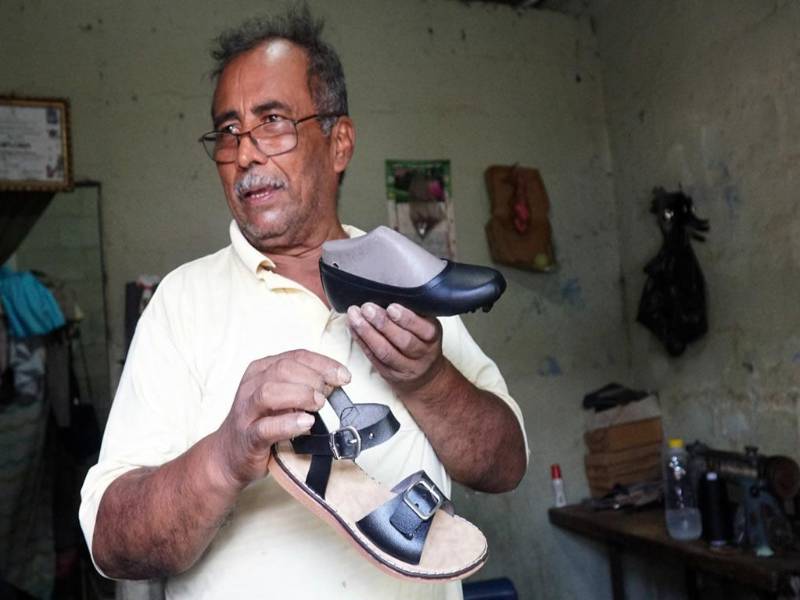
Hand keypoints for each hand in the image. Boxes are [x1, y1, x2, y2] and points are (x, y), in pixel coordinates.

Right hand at [212, 349, 349, 488]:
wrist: (229, 456)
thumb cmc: (262, 423)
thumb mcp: (282, 398)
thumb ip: (302, 386)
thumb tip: (336, 383)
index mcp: (261, 370)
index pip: (296, 356)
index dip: (323, 364)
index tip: (344, 376)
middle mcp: (251, 386)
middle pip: (283, 369)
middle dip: (313, 377)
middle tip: (329, 393)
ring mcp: (246, 412)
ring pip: (269, 392)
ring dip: (300, 395)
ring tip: (319, 404)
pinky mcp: (247, 437)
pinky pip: (265, 427)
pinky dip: (288, 423)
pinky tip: (307, 423)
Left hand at [347, 302, 445, 393]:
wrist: (425, 375)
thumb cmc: (423, 342)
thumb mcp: (427, 325)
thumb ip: (414, 312)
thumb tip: (389, 291)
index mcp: (432, 337)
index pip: (423, 329)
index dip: (407, 319)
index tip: (391, 307)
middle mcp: (422, 354)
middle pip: (403, 341)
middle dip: (382, 323)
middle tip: (367, 308)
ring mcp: (405, 367)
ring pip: (385, 352)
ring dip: (367, 332)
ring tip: (355, 316)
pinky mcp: (389, 374)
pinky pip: (373, 358)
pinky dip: (361, 342)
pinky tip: (353, 328)